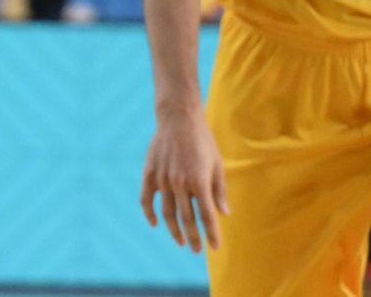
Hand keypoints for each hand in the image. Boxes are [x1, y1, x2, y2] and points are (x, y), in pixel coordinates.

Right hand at [141, 108, 228, 252]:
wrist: (178, 119)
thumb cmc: (202, 141)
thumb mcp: (217, 165)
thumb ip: (219, 191)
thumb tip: (224, 213)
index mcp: (199, 182)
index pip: (207, 216)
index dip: (211, 234)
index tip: (214, 247)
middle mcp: (179, 183)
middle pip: (186, 219)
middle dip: (193, 237)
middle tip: (196, 250)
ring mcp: (162, 179)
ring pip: (167, 213)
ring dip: (174, 230)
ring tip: (180, 242)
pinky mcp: (150, 173)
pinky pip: (146, 199)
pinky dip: (149, 213)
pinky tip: (154, 224)